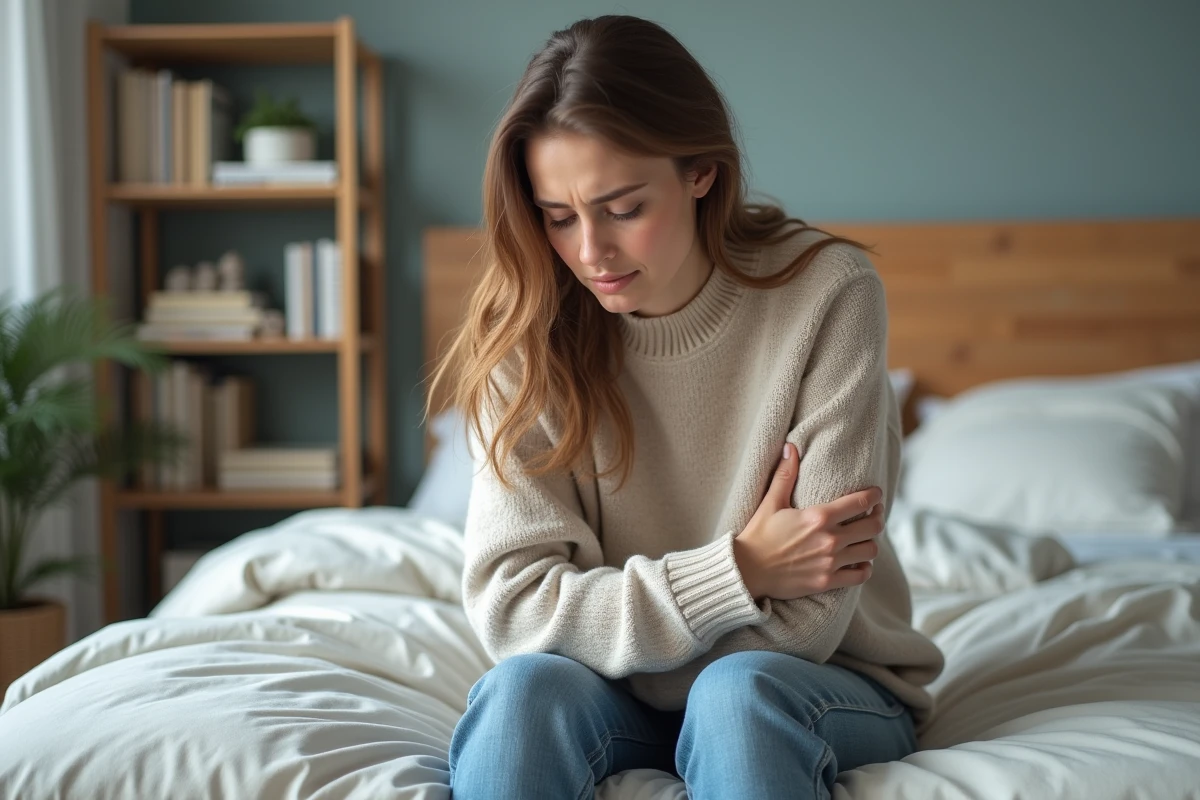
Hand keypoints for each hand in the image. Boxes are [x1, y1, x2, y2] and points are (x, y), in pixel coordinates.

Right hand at [733, 442, 883, 601]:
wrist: (746, 570)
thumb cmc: (758, 535)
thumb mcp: (771, 502)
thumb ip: (785, 474)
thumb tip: (790, 447)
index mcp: (818, 516)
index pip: (860, 502)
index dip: (874, 496)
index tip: (877, 494)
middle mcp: (829, 539)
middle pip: (873, 527)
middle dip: (878, 517)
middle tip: (875, 514)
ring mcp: (830, 562)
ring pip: (870, 551)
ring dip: (871, 543)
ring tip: (865, 538)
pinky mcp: (827, 581)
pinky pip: (860, 576)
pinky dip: (864, 568)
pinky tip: (859, 562)